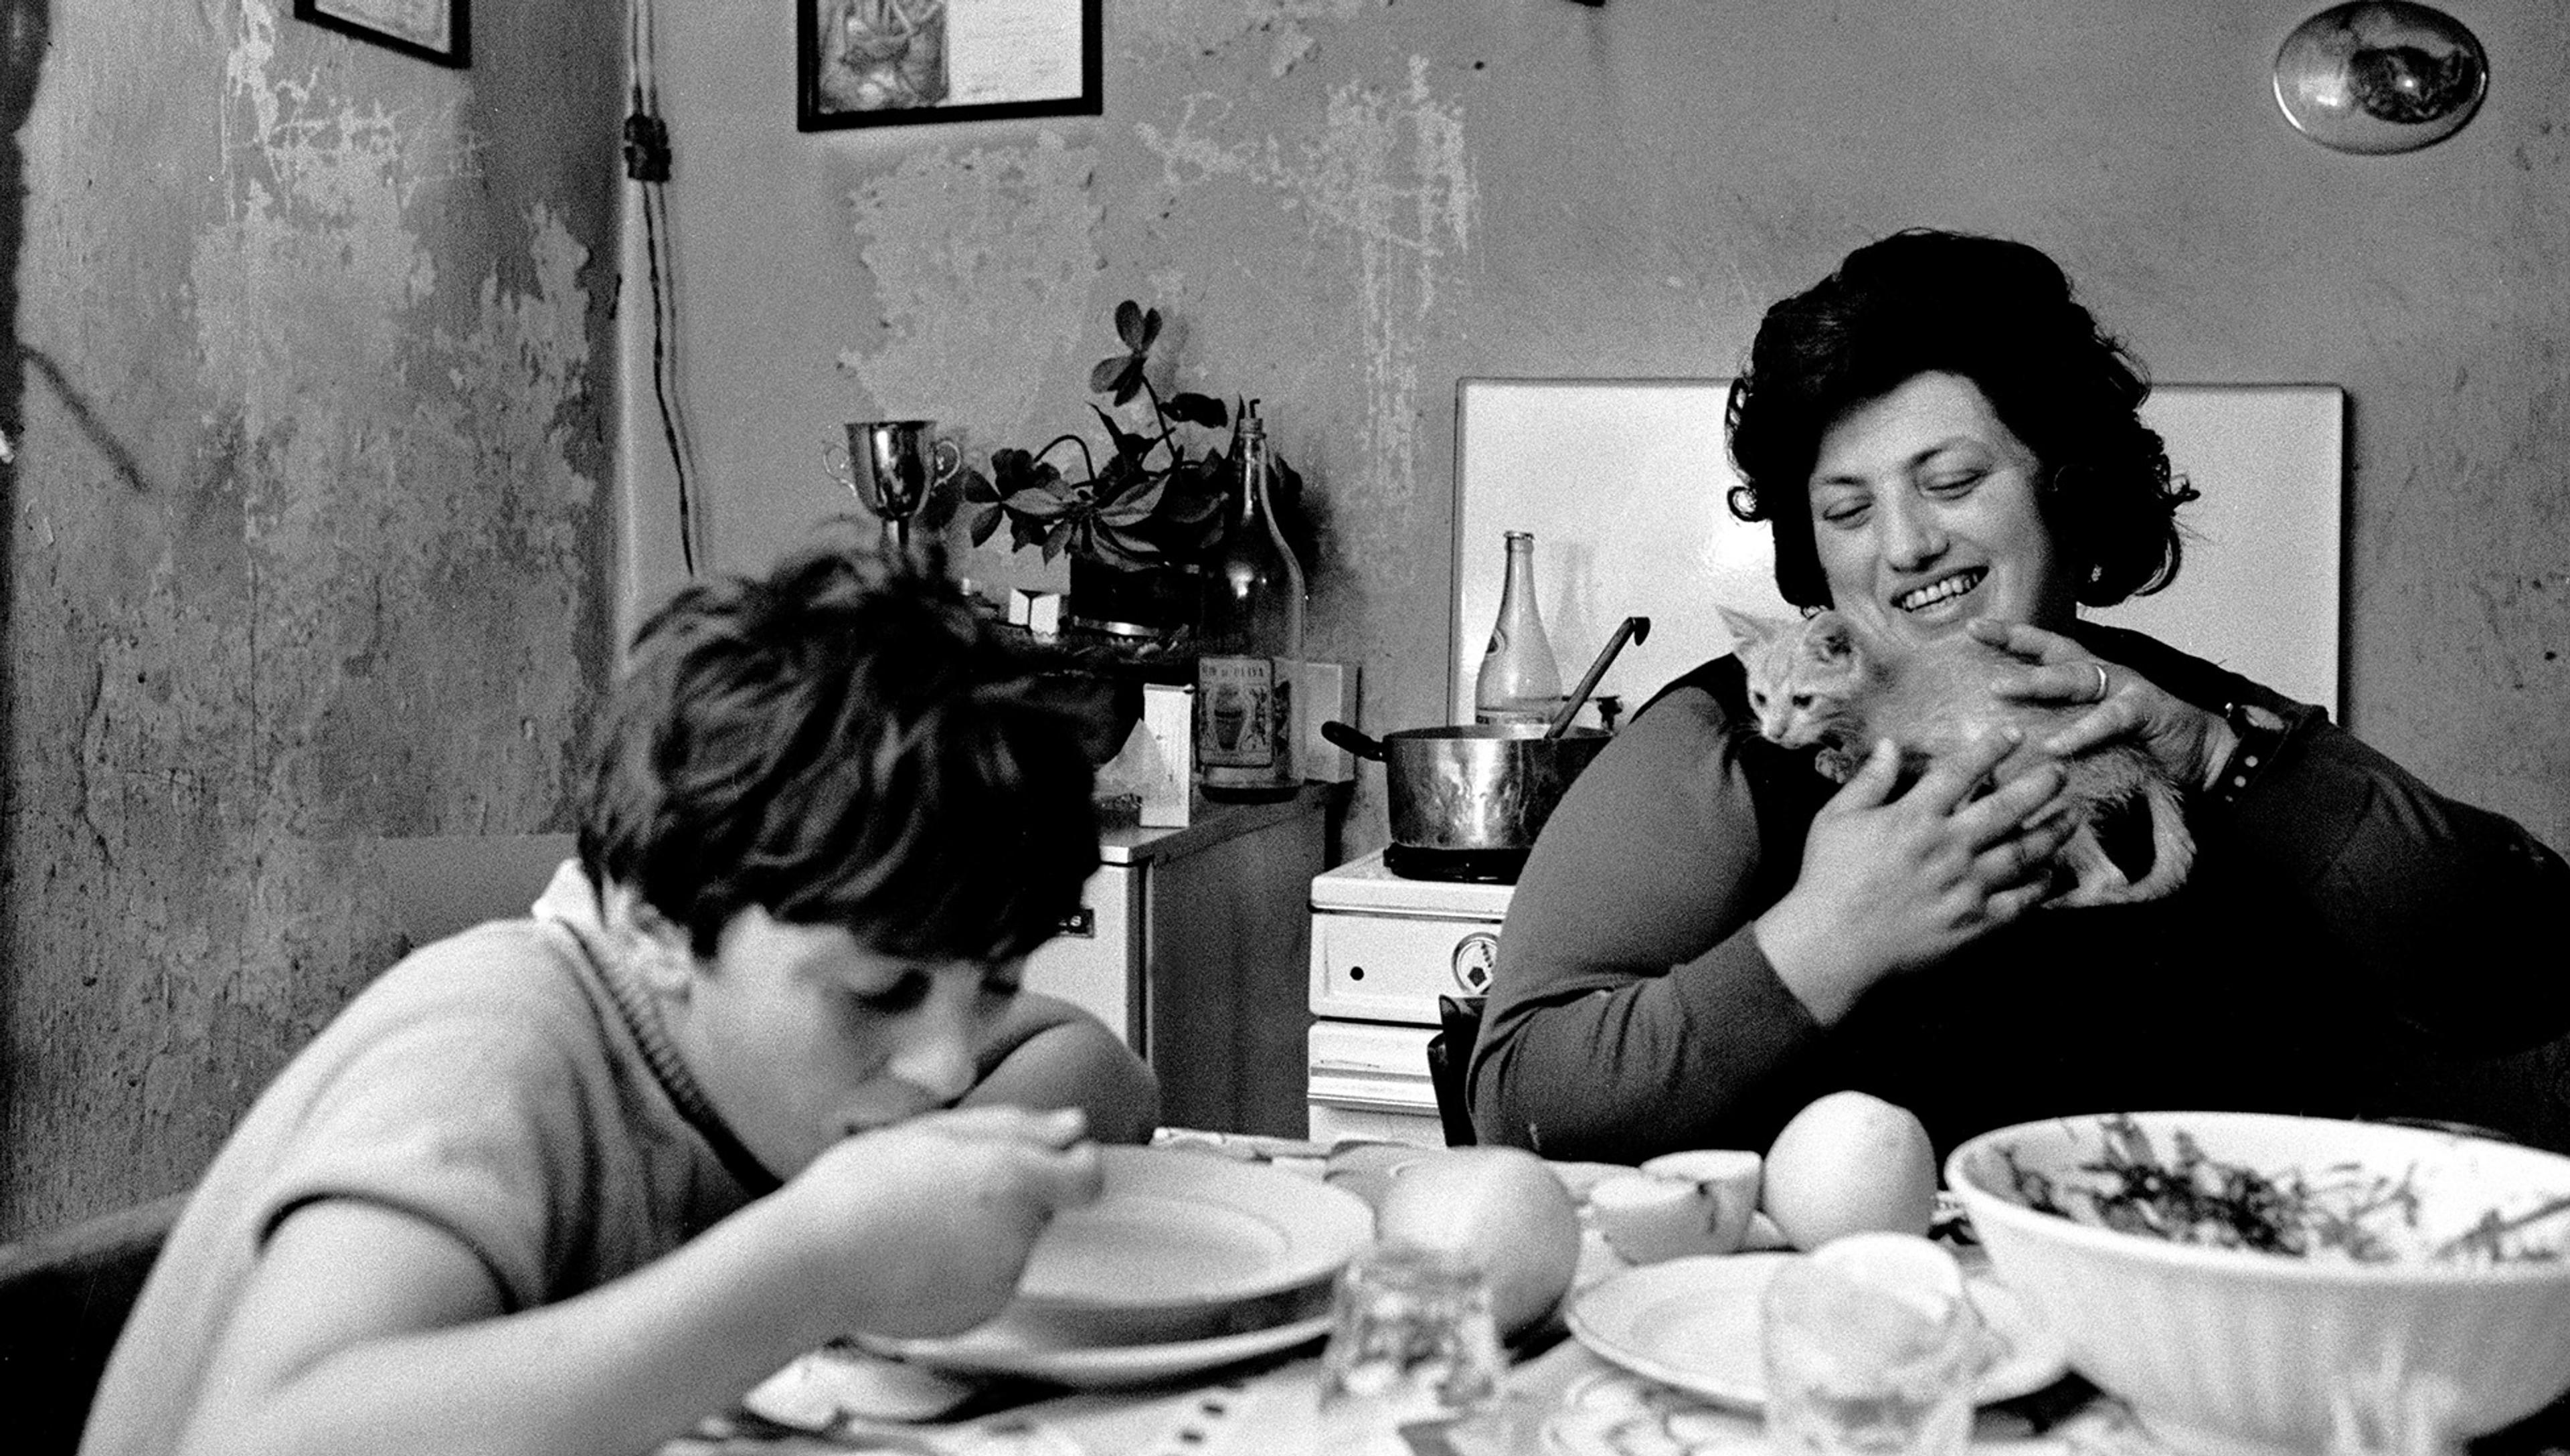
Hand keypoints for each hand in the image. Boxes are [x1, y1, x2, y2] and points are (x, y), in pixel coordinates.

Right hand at [777, 1104, 1103, 1338]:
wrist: (809, 1265)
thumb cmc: (858, 1189)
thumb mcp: (934, 1131)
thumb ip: (1016, 1126)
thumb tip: (1074, 1127)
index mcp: (1011, 1179)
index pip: (1087, 1177)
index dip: (1073, 1163)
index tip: (1049, 1158)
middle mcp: (1017, 1236)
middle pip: (1039, 1207)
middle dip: (1006, 1193)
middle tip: (941, 1185)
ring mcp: (1000, 1282)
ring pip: (1010, 1244)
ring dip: (981, 1231)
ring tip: (917, 1222)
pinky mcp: (979, 1315)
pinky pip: (987, 1280)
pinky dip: (963, 1268)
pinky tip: (915, 1257)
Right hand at [1754, 728, 2075, 1023]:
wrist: (1831, 949)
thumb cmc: (1827, 881)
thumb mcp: (1835, 820)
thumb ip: (1868, 781)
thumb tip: (1890, 745)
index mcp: (1914, 818)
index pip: (1961, 771)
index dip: (1991, 748)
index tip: (2014, 733)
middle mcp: (1948, 847)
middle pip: (2008, 807)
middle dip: (2040, 784)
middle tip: (2061, 771)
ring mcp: (1966, 887)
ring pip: (2025, 852)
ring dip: (2053, 831)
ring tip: (2072, 815)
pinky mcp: (1975, 923)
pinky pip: (2022, 900)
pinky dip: (2042, 885)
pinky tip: (2052, 872)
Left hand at [1967, 619, 2237, 792]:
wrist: (2203, 755)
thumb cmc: (2140, 744)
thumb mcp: (2091, 732)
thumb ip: (2057, 726)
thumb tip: (2007, 738)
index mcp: (2087, 675)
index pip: (2043, 648)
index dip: (2009, 635)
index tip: (1971, 625)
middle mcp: (2103, 673)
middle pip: (2053, 649)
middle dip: (2014, 638)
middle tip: (1975, 630)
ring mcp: (2126, 688)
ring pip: (2076, 677)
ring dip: (2036, 681)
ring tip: (1999, 688)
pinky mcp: (2147, 711)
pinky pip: (2109, 719)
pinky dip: (2081, 731)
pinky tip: (2054, 745)